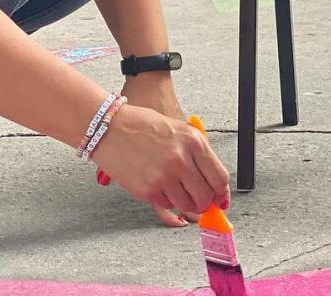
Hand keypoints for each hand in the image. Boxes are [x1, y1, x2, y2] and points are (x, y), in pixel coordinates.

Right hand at [92, 102, 230, 226]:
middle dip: (204, 202)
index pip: (220, 178)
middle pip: (205, 196)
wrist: (109, 126)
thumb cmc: (143, 124)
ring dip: (186, 204)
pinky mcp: (147, 189)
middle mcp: (181, 159)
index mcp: (194, 141)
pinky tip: (160, 186)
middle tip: (200, 200)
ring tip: (178, 192)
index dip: (221, 193)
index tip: (219, 198)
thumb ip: (198, 154)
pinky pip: (166, 205)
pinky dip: (166, 201)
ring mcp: (164, 176)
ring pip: (187, 205)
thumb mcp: (179, 129)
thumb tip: (213, 182)